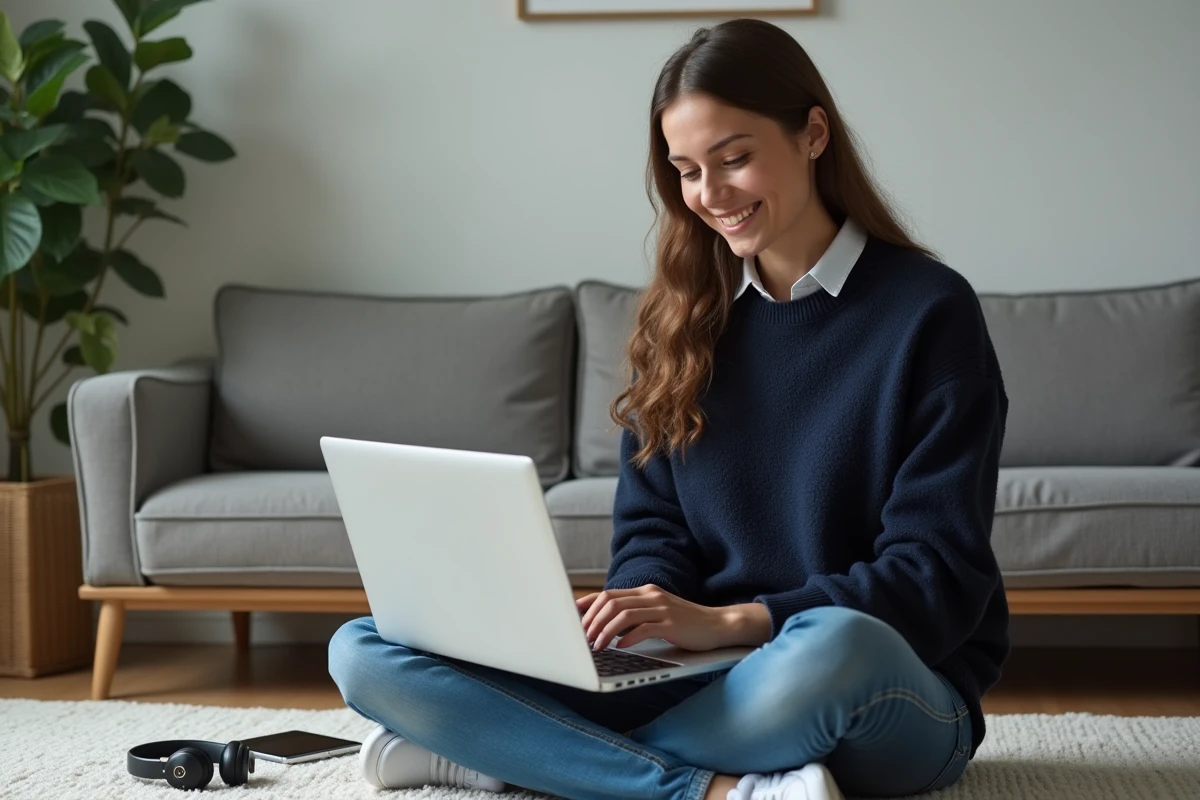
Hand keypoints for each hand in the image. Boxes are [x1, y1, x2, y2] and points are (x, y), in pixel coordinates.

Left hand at [575, 584, 728, 651]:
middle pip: (611, 602)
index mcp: (646, 591)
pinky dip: (627, 638)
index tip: (572, 615)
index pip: (609, 593)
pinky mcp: (671, 624)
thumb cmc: (685, 622)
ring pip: (623, 615)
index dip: (588, 604)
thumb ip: (636, 613)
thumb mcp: (658, 612)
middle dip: (592, 620)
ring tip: (596, 646)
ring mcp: (662, 609)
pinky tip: (619, 647)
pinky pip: (643, 629)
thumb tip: (606, 624)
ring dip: (605, 631)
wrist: (718, 624)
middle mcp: (652, 596)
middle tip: (582, 636)